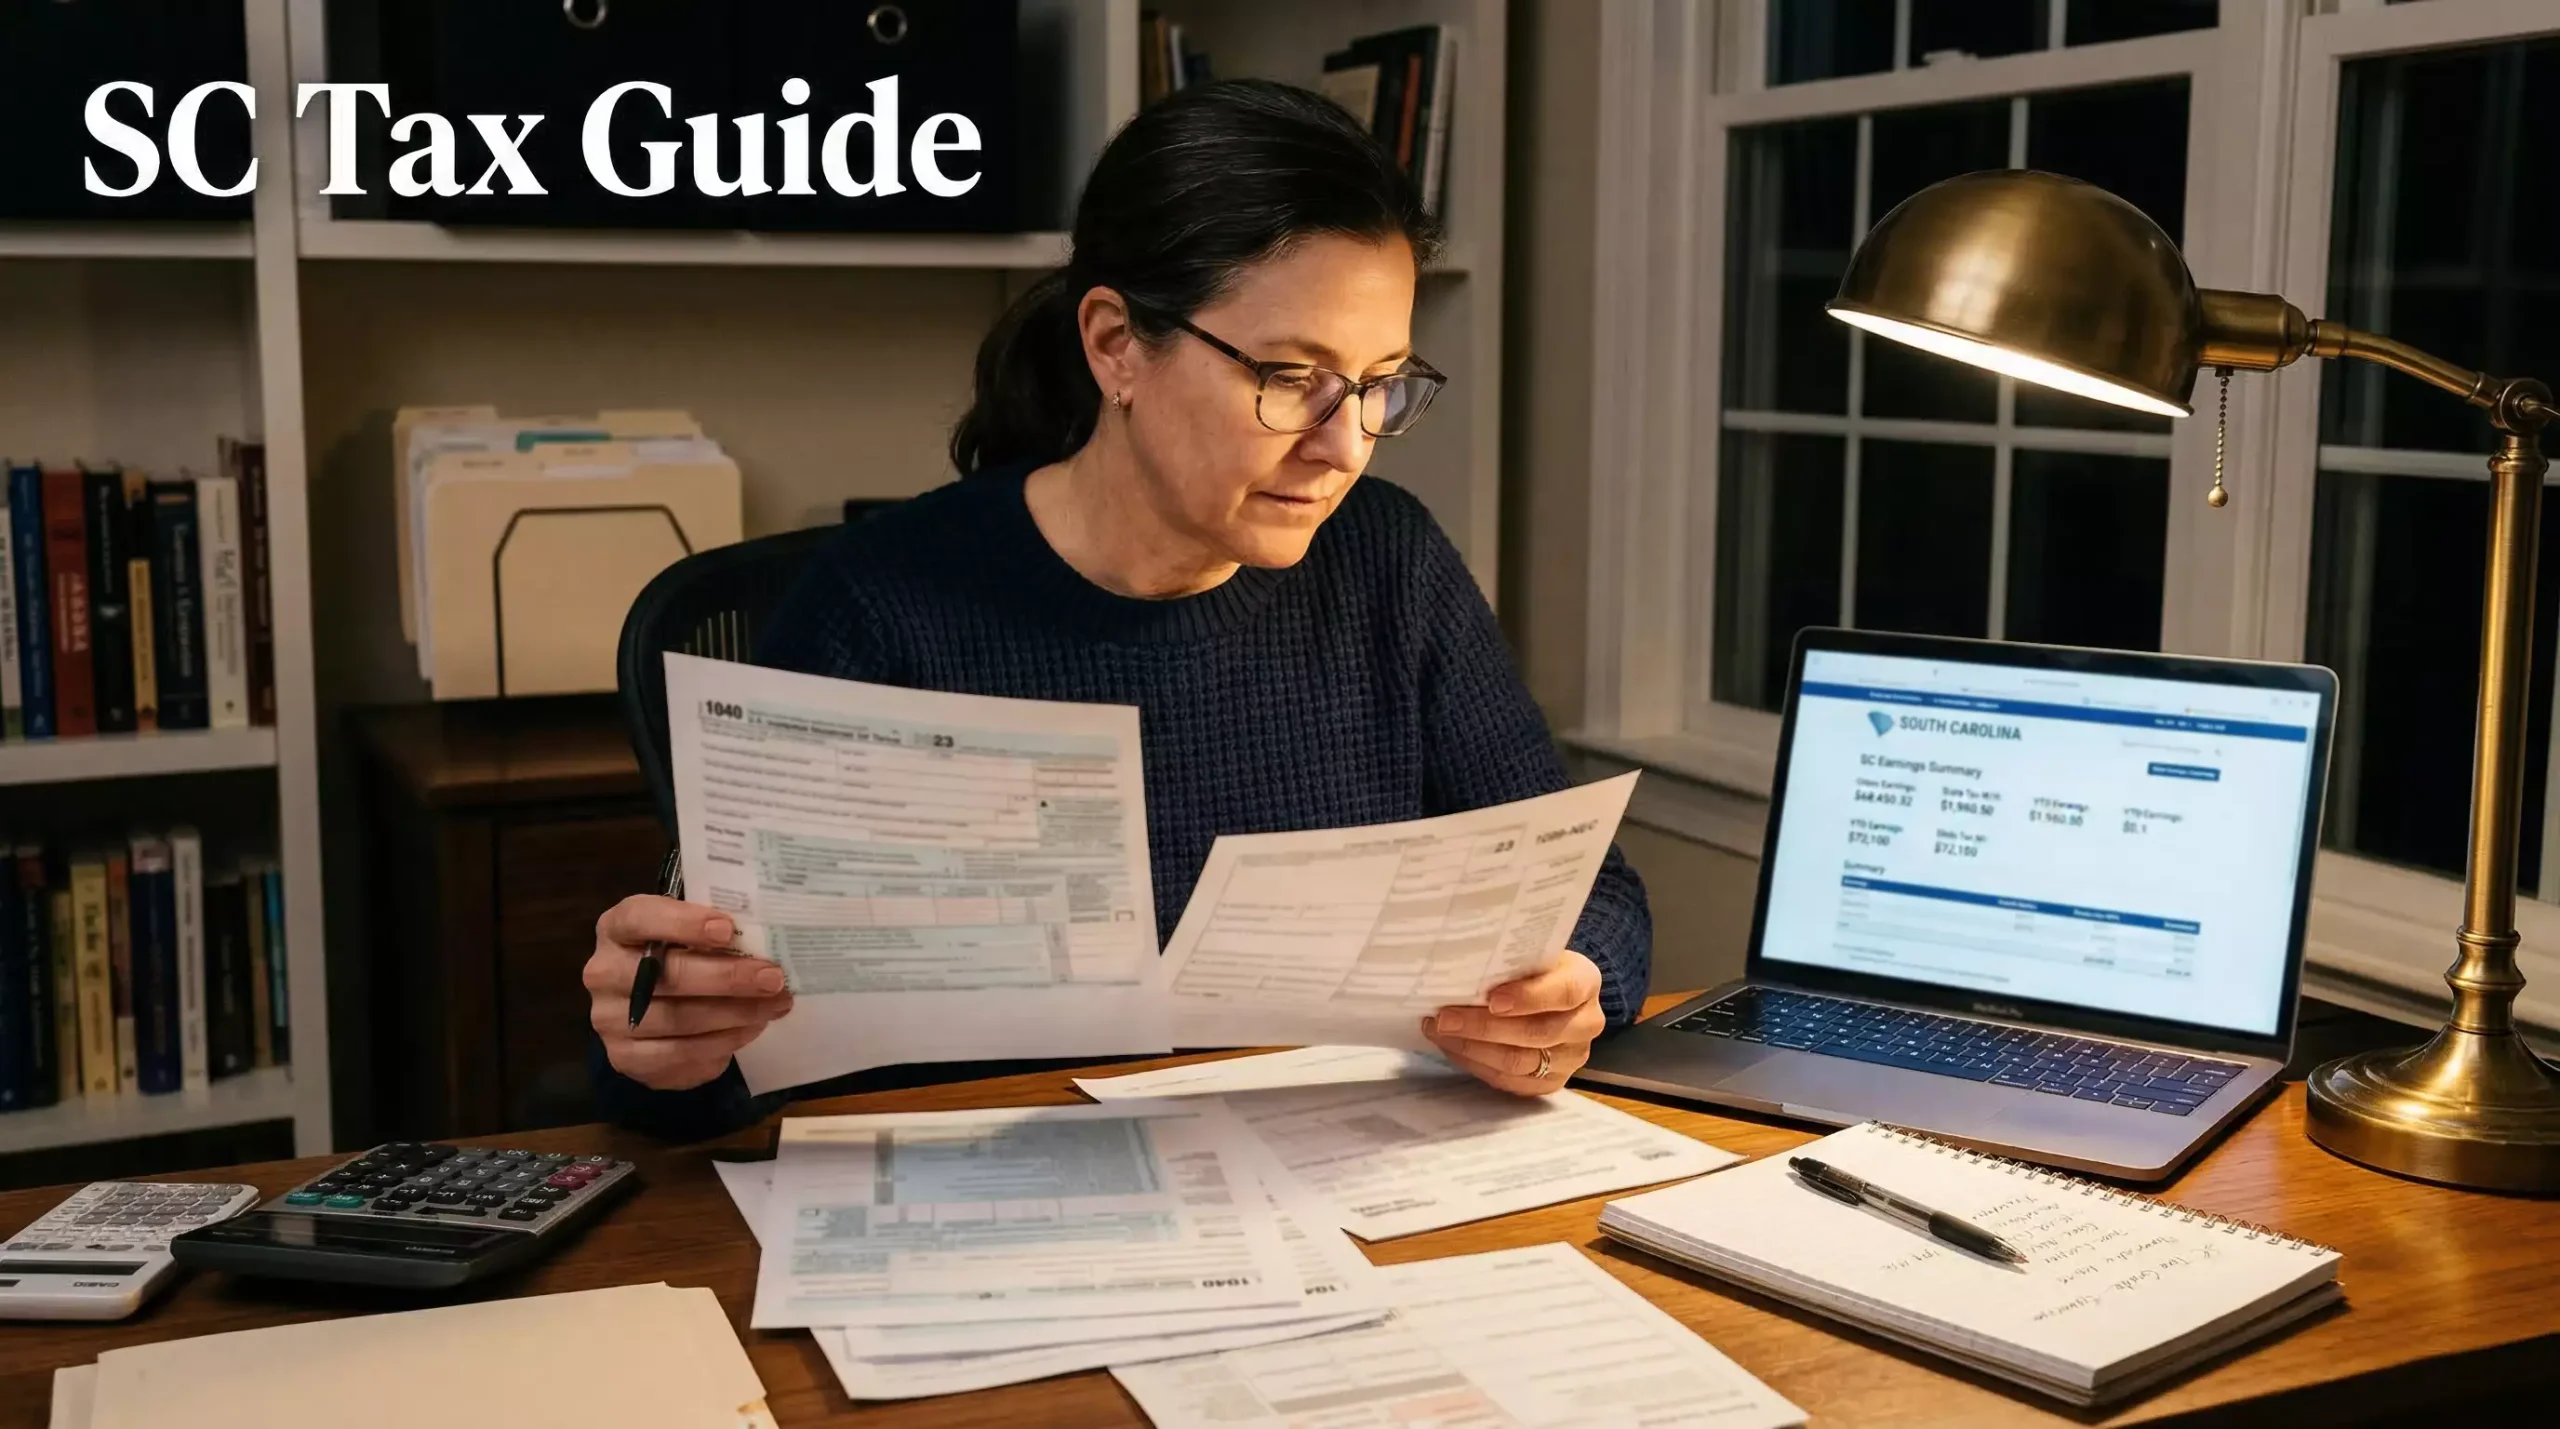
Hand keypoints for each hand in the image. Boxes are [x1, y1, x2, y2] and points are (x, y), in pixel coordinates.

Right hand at [585, 895, 794, 1090]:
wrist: (654, 1008)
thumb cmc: (678, 956)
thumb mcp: (688, 933)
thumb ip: (713, 930)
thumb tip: (767, 940)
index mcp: (616, 928)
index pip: (640, 918)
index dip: (684, 922)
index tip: (728, 929)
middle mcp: (604, 972)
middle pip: (668, 975)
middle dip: (728, 977)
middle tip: (773, 977)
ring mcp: (610, 1019)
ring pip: (679, 1019)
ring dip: (735, 1013)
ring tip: (774, 1005)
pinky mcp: (624, 1058)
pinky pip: (679, 1054)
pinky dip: (722, 1042)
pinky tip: (750, 1029)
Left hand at [1421, 950, 1604, 1095]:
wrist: (1547, 993)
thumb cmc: (1531, 968)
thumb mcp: (1529, 954)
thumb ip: (1507, 961)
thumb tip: (1457, 967)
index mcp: (1585, 982)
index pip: (1564, 992)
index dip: (1528, 998)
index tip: (1492, 1000)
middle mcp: (1587, 1022)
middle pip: (1536, 1033)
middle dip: (1483, 1027)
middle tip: (1444, 1018)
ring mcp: (1572, 1057)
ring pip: (1519, 1062)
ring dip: (1472, 1049)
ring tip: (1439, 1032)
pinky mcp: (1553, 1082)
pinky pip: (1510, 1082)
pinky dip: (1476, 1065)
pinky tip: (1452, 1048)